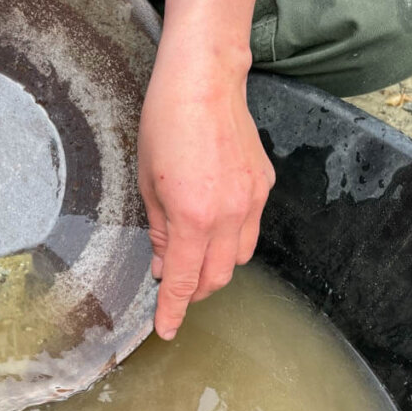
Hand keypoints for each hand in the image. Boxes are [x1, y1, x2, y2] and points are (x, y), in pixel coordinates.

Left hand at [137, 36, 274, 339]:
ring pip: (239, 257)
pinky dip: (232, 239)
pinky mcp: (264, 184)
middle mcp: (230, 213)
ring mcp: (252, 199)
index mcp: (193, 215)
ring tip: (193, 259)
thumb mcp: (147, 182)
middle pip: (218, 277)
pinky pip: (251, 228)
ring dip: (216, 268)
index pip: (185, 281)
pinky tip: (213, 225)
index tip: (166, 330)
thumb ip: (160, 230)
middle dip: (196, 291)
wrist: (205, 81)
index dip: (174, 310)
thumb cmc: (165, 123)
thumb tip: (166, 265)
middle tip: (174, 288)